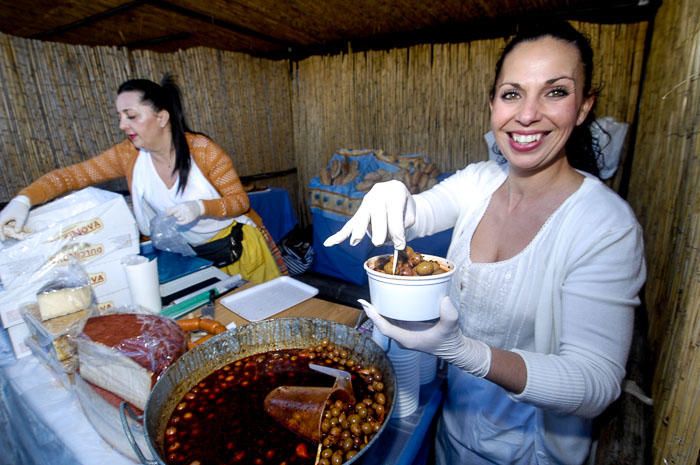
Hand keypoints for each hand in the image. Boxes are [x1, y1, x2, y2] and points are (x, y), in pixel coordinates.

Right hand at [0, 196, 30, 240]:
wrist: (21, 201)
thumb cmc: (21, 208)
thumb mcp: (21, 218)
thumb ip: (19, 226)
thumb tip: (16, 232)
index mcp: (2, 218)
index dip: (1, 234)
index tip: (4, 239)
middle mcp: (1, 217)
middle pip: (0, 227)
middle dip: (2, 233)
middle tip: (6, 239)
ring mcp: (3, 217)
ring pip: (2, 226)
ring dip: (6, 230)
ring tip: (9, 235)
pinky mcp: (6, 217)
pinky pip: (5, 223)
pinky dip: (8, 227)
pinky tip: (13, 230)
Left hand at [166, 200, 203, 224]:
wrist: (198, 207)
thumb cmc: (188, 205)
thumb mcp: (181, 204)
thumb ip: (173, 207)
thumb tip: (165, 211)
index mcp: (181, 205)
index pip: (172, 210)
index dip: (168, 213)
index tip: (166, 215)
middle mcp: (185, 210)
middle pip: (175, 215)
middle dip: (174, 215)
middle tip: (176, 214)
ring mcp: (188, 215)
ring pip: (179, 219)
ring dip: (178, 218)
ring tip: (181, 215)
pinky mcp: (190, 219)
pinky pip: (182, 223)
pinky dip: (179, 222)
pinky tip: (178, 221)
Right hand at [323, 180, 415, 248]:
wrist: (398, 196)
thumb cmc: (405, 207)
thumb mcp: (410, 214)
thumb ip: (402, 226)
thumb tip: (394, 242)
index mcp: (395, 190)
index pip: (394, 213)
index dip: (397, 231)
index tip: (400, 245)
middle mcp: (379, 193)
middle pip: (376, 214)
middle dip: (378, 231)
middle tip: (380, 243)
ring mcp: (367, 202)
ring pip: (361, 218)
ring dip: (359, 230)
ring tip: (355, 240)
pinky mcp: (359, 212)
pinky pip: (349, 225)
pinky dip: (339, 235)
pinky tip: (329, 243)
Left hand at [358, 296, 491, 376]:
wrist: (455, 350)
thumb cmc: (450, 340)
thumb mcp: (451, 327)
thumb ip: (449, 315)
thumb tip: (444, 299)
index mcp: (407, 339)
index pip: (385, 328)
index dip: (374, 317)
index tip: (366, 306)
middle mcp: (403, 337)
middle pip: (383, 324)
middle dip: (373, 312)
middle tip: (365, 298)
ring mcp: (405, 334)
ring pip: (387, 322)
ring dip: (380, 311)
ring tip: (374, 296)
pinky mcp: (409, 330)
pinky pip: (394, 320)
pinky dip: (389, 311)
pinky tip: (389, 300)